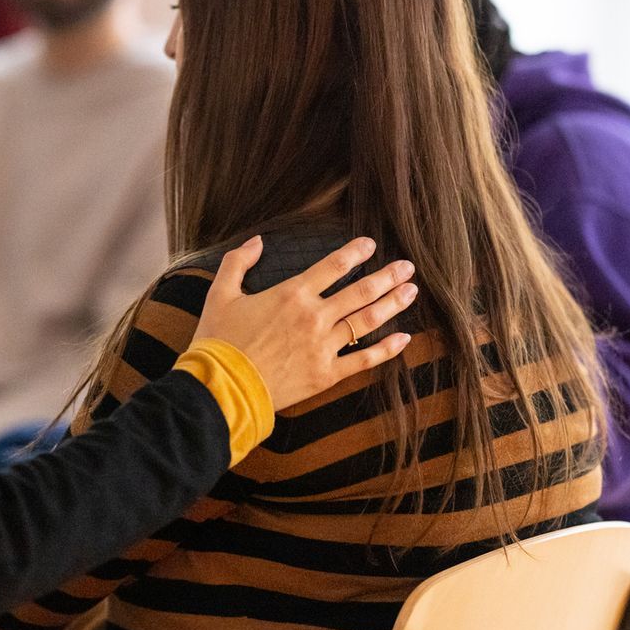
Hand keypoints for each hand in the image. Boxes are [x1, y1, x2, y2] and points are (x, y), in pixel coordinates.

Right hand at [191, 236, 416, 406]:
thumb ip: (238, 262)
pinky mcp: (326, 374)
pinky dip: (387, 349)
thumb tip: (257, 241)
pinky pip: (364, 360)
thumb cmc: (218, 341)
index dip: (356, 253)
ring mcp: (324, 346)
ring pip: (367, 321)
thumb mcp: (220, 294)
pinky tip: (404, 339)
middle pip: (360, 291)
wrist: (221, 388)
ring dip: (392, 304)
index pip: (333, 266)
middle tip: (407, 267)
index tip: (372, 245)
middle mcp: (314, 317)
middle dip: (387, 276)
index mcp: (292, 294)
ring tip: (411, 292)